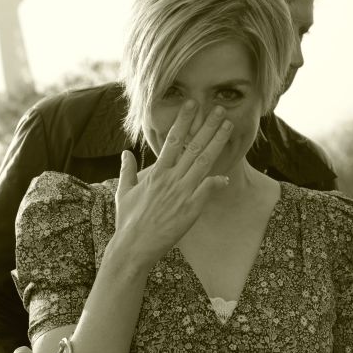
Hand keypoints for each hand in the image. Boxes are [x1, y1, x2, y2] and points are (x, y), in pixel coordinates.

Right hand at [114, 100, 232, 268]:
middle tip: (220, 110)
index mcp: (156, 173)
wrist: (133, 247)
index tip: (192, 105)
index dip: (184, 121)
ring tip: (228, 128)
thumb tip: (125, 152)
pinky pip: (206, 191)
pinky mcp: (190, 209)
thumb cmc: (127, 221)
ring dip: (217, 144)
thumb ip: (127, 170)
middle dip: (208, 126)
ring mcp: (182, 193)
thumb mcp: (123, 192)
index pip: (172, 140)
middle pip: (193, 146)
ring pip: (204, 163)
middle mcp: (170, 178)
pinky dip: (216, 182)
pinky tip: (225, 176)